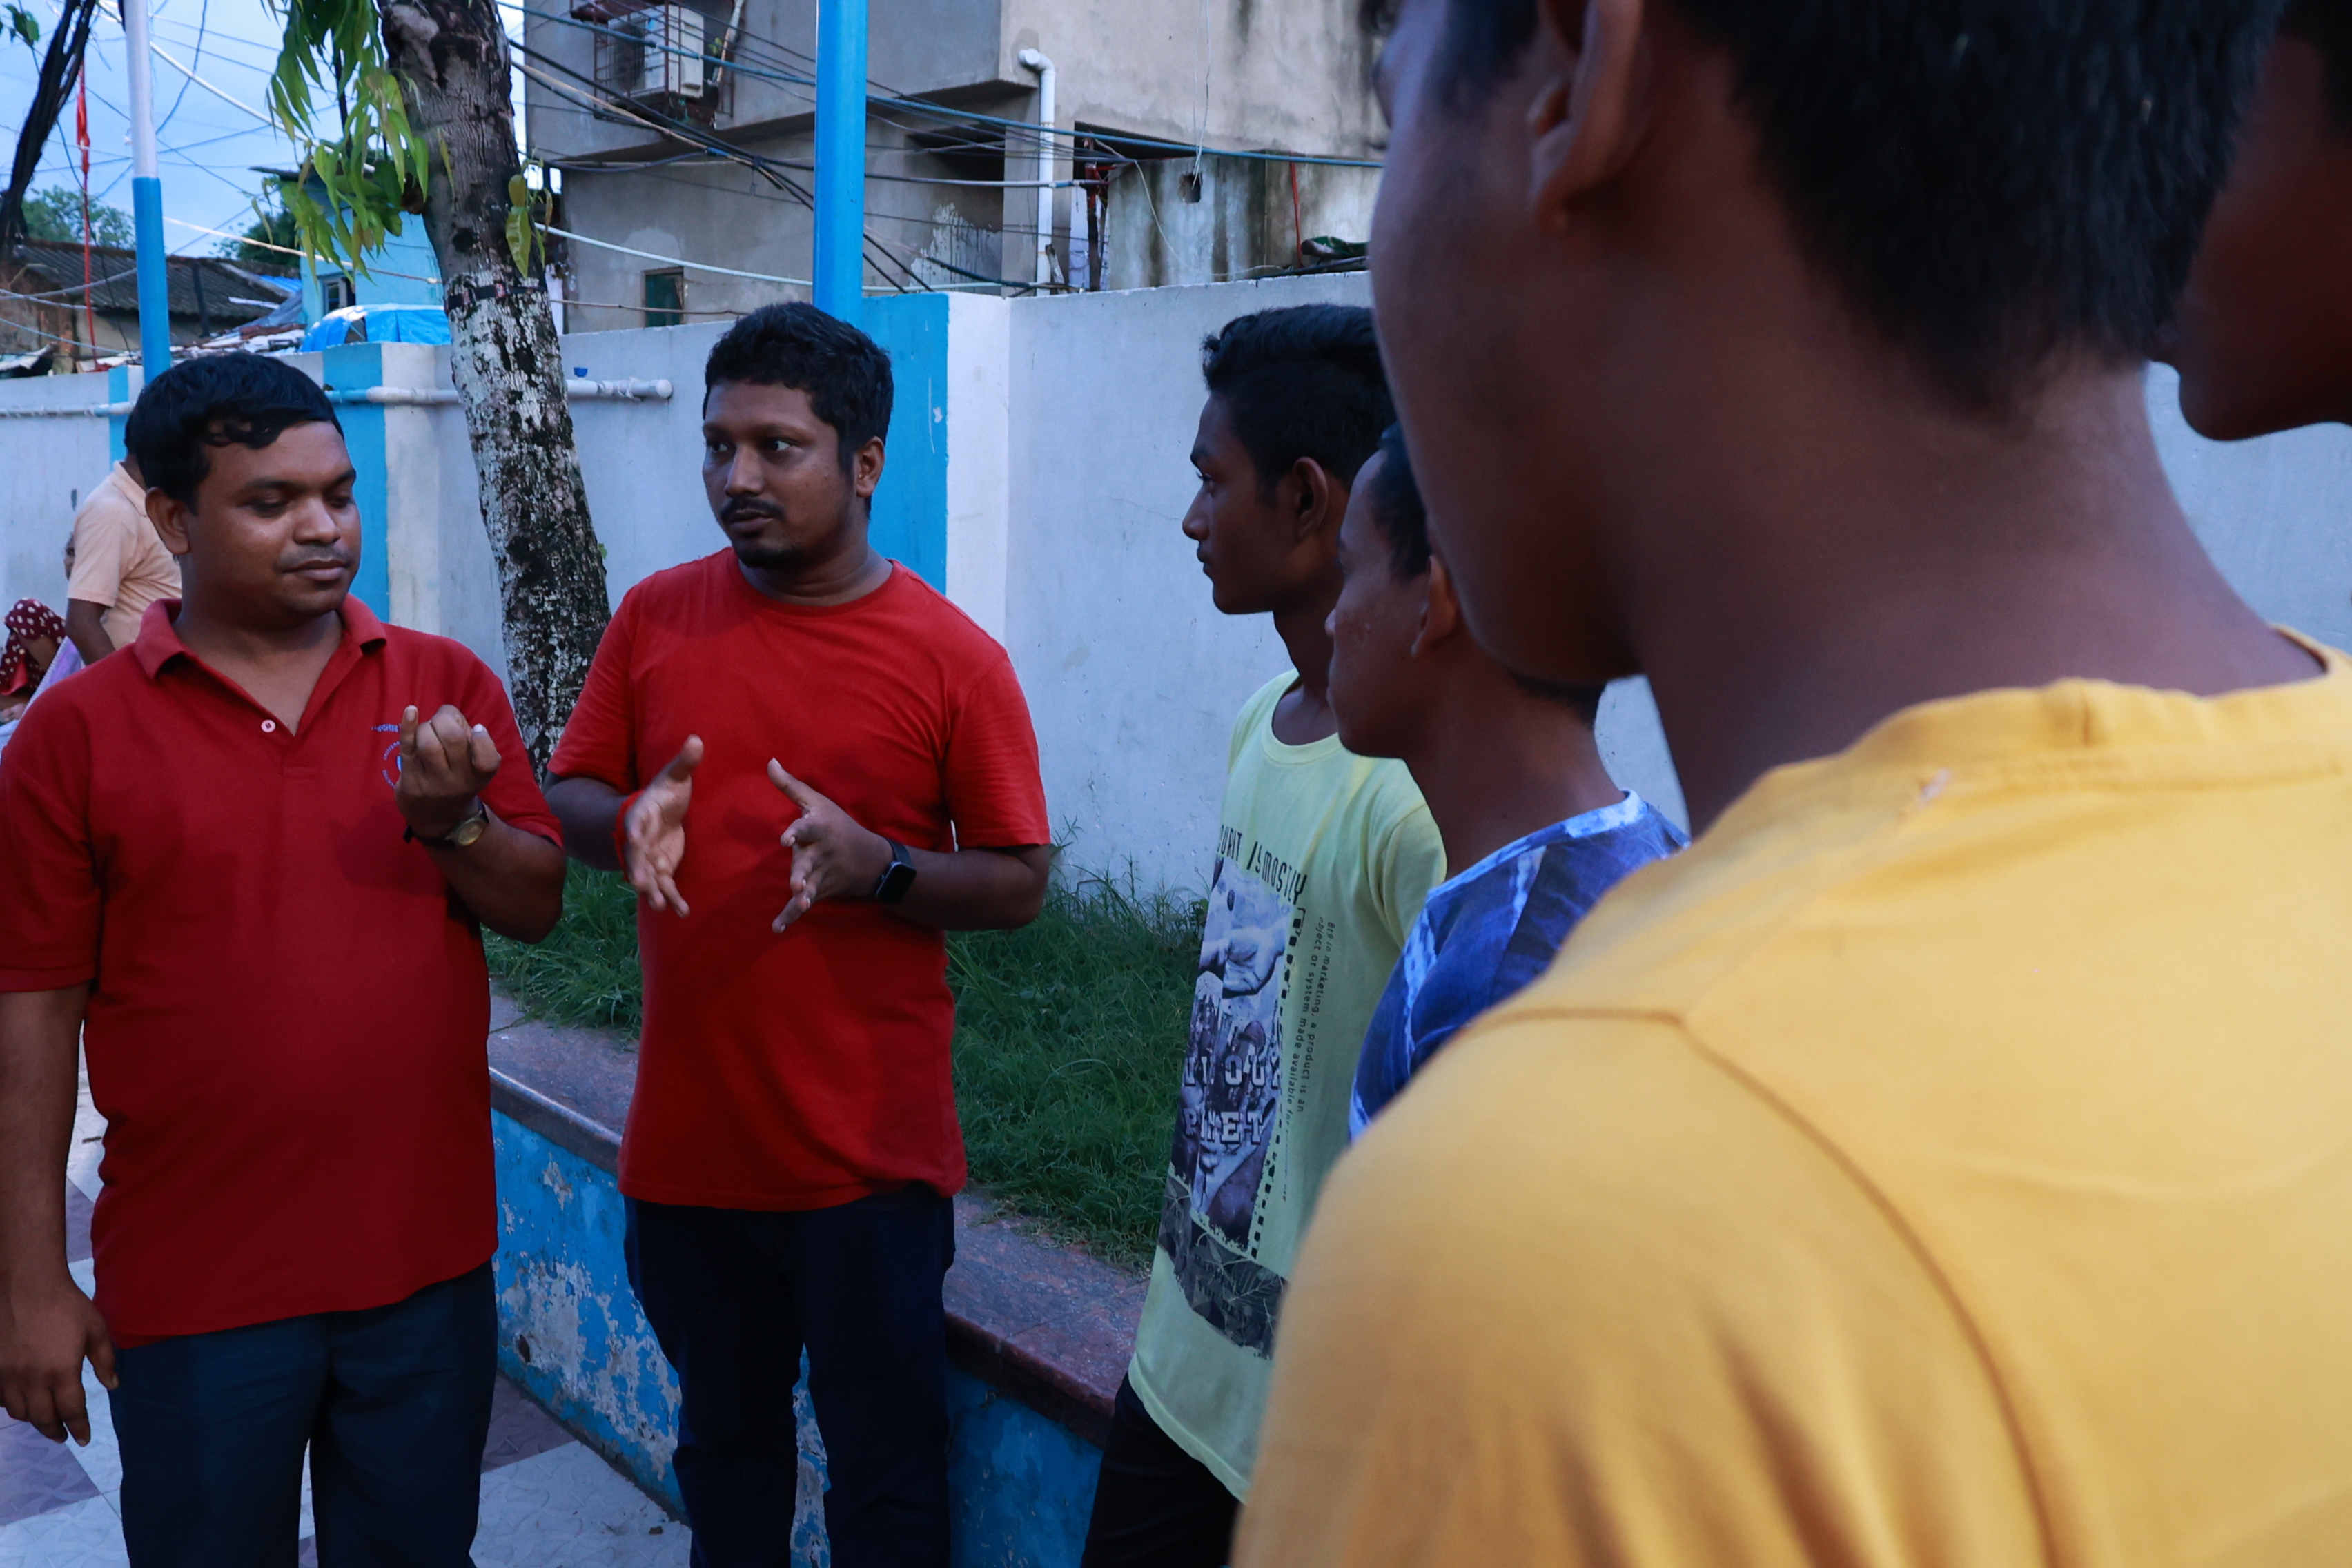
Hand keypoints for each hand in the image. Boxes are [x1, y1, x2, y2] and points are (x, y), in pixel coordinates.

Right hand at [0, 1272, 115, 1444]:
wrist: (25, 1284)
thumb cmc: (65, 1304)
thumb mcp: (95, 1329)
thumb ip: (105, 1360)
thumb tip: (113, 1385)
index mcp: (61, 1372)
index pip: (71, 1411)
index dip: (78, 1427)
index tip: (83, 1439)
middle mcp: (32, 1379)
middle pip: (42, 1418)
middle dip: (55, 1431)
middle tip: (63, 1436)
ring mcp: (8, 1375)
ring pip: (19, 1412)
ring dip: (34, 1420)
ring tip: (45, 1420)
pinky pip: (0, 1398)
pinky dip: (12, 1406)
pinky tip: (21, 1403)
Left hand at [395, 704, 500, 839]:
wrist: (435, 816)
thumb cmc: (457, 780)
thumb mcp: (475, 768)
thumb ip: (471, 742)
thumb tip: (449, 715)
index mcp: (480, 776)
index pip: (487, 761)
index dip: (482, 739)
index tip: (477, 729)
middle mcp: (458, 782)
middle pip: (453, 739)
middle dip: (446, 720)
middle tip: (444, 723)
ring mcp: (432, 782)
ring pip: (428, 742)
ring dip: (427, 726)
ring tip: (428, 731)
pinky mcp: (410, 780)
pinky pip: (407, 748)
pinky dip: (408, 726)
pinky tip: (411, 710)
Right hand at [623, 737, 701, 916]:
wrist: (659, 813)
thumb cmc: (665, 794)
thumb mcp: (675, 778)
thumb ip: (684, 762)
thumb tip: (695, 738)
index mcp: (642, 816)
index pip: (636, 825)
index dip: (635, 834)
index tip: (634, 840)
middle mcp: (641, 840)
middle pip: (637, 857)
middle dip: (638, 870)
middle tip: (639, 885)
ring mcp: (650, 857)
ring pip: (649, 877)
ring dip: (653, 891)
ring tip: (658, 906)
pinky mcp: (662, 869)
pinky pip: (665, 886)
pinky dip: (672, 898)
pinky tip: (681, 911)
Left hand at [769, 760, 891, 932]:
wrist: (873, 859)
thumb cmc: (839, 825)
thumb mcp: (819, 802)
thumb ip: (791, 786)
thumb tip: (769, 761)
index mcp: (820, 829)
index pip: (806, 829)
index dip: (796, 833)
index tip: (786, 838)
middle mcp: (822, 852)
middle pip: (809, 863)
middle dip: (803, 872)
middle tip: (795, 882)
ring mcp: (823, 874)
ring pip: (810, 885)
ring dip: (804, 895)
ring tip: (800, 902)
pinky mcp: (821, 890)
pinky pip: (805, 904)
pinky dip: (791, 917)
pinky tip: (777, 928)